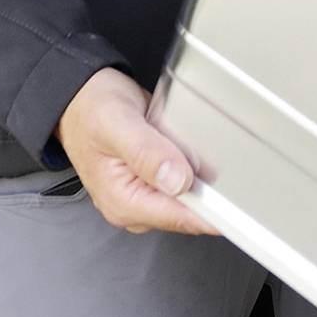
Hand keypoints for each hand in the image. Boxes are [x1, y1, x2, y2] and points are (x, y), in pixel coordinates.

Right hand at [55, 67, 212, 235]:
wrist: (78, 98)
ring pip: (191, 194)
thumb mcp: (117, 123)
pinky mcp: (153, 185)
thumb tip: (176, 179)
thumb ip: (147, 153)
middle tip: (194, 145)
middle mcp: (134, 208)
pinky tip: (178, 143)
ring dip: (197, 170)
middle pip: (192, 209)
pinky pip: (184, 181)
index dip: (215, 206)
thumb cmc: (90, 109)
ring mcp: (144, 197)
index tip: (238, 192)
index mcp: (125, 203)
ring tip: (179, 139)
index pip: (183, 218)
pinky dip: (189, 163)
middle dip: (205, 182)